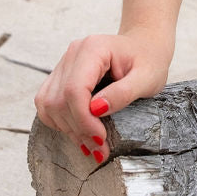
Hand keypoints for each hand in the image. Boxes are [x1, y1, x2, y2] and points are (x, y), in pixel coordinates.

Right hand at [34, 27, 172, 154]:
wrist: (145, 46)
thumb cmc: (149, 60)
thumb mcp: (147, 78)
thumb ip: (123, 93)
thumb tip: (96, 109)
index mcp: (93, 48)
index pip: (74, 90)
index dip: (83, 120)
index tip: (100, 139)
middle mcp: (73, 53)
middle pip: (59, 100)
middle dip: (78, 129)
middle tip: (100, 149)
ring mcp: (64, 63)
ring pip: (49, 105)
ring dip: (68, 129)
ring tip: (92, 144)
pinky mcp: (61, 75)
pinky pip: (47, 104)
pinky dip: (60, 122)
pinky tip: (79, 132)